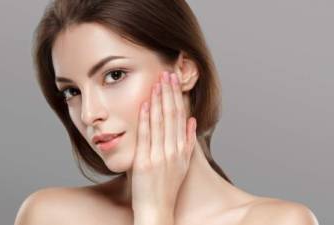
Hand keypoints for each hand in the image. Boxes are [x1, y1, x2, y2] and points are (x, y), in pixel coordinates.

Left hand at [132, 71, 197, 216]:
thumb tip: (191, 120)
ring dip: (159, 100)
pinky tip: (145, 104)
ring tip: (158, 82)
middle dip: (169, 93)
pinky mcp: (145, 162)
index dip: (177, 97)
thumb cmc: (167, 187)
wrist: (157, 209)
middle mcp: (173, 151)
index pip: (180, 117)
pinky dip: (146, 119)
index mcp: (182, 150)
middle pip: (172, 116)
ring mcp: (159, 156)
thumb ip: (187, 142)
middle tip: (167, 73)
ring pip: (160, 122)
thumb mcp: (183, 164)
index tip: (174, 81)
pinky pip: (146, 136)